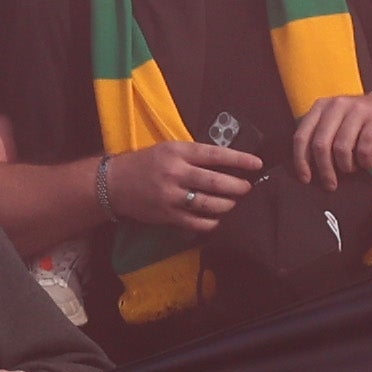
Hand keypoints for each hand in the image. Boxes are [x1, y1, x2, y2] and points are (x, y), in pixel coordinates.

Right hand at [102, 139, 264, 233]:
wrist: (114, 184)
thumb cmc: (146, 163)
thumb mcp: (169, 150)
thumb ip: (194, 155)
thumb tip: (227, 163)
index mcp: (177, 152)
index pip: (215, 154)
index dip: (239, 159)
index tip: (257, 163)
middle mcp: (175, 173)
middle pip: (215, 182)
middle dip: (237, 186)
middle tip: (246, 187)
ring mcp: (171, 196)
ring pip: (209, 204)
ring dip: (227, 204)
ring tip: (233, 202)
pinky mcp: (167, 215)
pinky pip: (197, 222)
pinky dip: (212, 222)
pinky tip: (217, 218)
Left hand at [294, 91, 371, 187]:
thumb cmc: (360, 122)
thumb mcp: (336, 122)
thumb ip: (321, 137)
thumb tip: (308, 168)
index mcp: (321, 106)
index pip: (302, 136)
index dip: (301, 161)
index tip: (305, 178)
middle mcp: (337, 105)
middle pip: (320, 144)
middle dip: (324, 169)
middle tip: (330, 184)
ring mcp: (357, 110)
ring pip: (341, 148)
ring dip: (346, 166)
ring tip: (352, 168)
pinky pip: (364, 148)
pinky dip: (364, 162)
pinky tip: (367, 163)